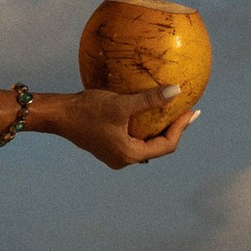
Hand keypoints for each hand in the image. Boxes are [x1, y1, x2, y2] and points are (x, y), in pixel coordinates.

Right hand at [41, 84, 196, 170]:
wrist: (58, 115)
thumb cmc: (88, 110)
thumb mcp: (122, 104)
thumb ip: (150, 100)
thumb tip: (176, 91)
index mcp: (129, 154)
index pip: (166, 145)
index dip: (181, 128)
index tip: (191, 111)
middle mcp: (124, 159)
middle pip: (158, 146)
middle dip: (172, 129)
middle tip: (185, 111)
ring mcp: (115, 154)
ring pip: (145, 143)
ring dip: (157, 128)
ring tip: (170, 111)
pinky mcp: (108, 145)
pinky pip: (133, 138)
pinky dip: (143, 126)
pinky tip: (146, 112)